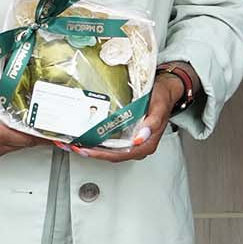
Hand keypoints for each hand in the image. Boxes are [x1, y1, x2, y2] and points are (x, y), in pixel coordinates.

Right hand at [0, 82, 44, 167]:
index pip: (27, 139)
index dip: (43, 137)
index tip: (55, 135)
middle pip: (23, 144)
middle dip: (36, 137)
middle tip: (47, 127)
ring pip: (12, 147)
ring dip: (22, 139)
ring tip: (31, 127)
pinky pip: (1, 149)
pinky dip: (9, 141)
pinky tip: (7, 132)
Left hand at [72, 69, 186, 161]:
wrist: (166, 88)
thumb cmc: (163, 96)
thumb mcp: (159, 107)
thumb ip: (152, 123)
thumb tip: (140, 138)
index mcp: (147, 143)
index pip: (121, 154)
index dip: (103, 154)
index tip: (88, 150)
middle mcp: (139, 145)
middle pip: (113, 155)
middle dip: (94, 153)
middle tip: (76, 147)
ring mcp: (133, 141)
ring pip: (111, 151)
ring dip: (94, 149)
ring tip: (77, 144)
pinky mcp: (128, 134)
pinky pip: (113, 142)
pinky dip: (99, 142)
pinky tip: (88, 137)